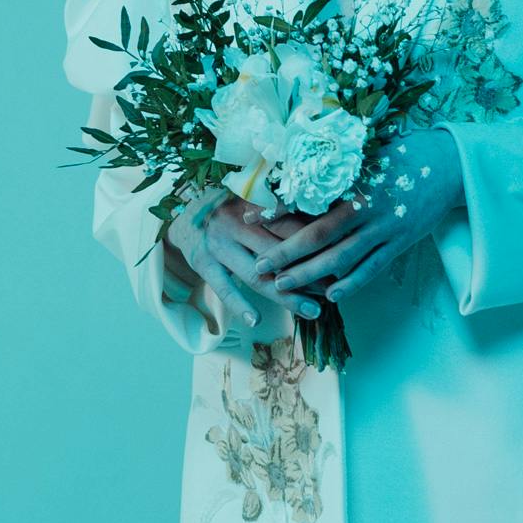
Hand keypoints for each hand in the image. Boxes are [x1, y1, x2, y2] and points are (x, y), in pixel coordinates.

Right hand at [168, 193, 321, 348]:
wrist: (180, 209)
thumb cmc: (229, 208)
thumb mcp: (253, 202)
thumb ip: (282, 213)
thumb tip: (327, 229)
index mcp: (254, 204)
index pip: (292, 227)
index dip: (317, 245)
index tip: (341, 260)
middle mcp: (237, 222)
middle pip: (280, 253)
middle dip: (310, 274)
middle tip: (334, 291)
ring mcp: (219, 244)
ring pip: (258, 275)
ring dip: (287, 295)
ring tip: (313, 311)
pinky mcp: (203, 262)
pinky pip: (224, 287)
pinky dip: (239, 304)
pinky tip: (256, 320)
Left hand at [254, 128, 465, 307]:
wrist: (450, 164)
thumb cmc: (403, 152)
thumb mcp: (367, 150)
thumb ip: (336, 164)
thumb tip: (295, 165)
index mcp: (353, 179)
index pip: (307, 198)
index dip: (275, 210)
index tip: (247, 218)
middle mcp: (365, 206)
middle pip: (319, 236)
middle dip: (286, 253)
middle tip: (258, 267)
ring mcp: (384, 227)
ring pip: (342, 257)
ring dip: (310, 273)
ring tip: (283, 285)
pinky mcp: (400, 242)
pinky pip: (372, 267)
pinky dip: (352, 283)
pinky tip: (332, 295)